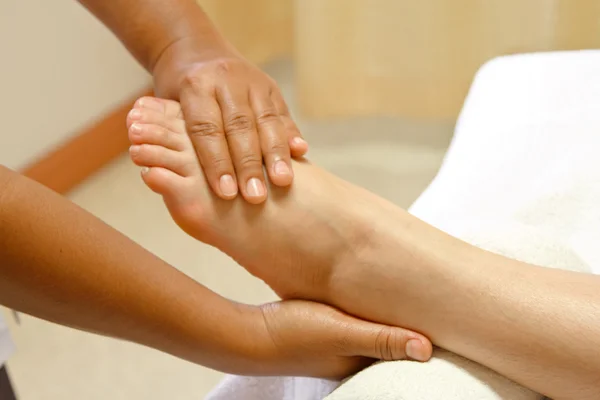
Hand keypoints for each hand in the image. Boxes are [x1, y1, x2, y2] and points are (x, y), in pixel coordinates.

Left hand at [152, 38, 307, 203]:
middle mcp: (225, 80)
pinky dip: (291, 133)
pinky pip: (281, 112)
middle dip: (249, 163)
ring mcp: (251, 81)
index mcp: (195, 87)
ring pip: (265, 118)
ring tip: (283, 181)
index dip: (216, 162)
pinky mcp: (270, 86)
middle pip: (239, 126)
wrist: (196, 50)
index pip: (206, 129)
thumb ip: (171, 136)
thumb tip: (157, 174)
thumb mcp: (165, 109)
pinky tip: (300, 152)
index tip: (225, 193)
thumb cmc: (177, 93)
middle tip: (255, 196)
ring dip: (276, 152)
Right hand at [255, 300, 431, 378]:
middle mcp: (352, 355)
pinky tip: (367, 291)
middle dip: (409, 322)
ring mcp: (337, 342)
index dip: (425, 334)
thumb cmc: (293, 335)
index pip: (404, 351)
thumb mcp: (340, 332)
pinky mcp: (324, 328)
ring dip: (386, 313)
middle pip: (391, 339)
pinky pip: (355, 318)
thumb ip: (381, 338)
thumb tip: (427, 349)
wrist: (248, 333)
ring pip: (373, 326)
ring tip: (407, 291)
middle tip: (432, 299)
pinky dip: (365, 308)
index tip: (446, 317)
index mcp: (362, 362)